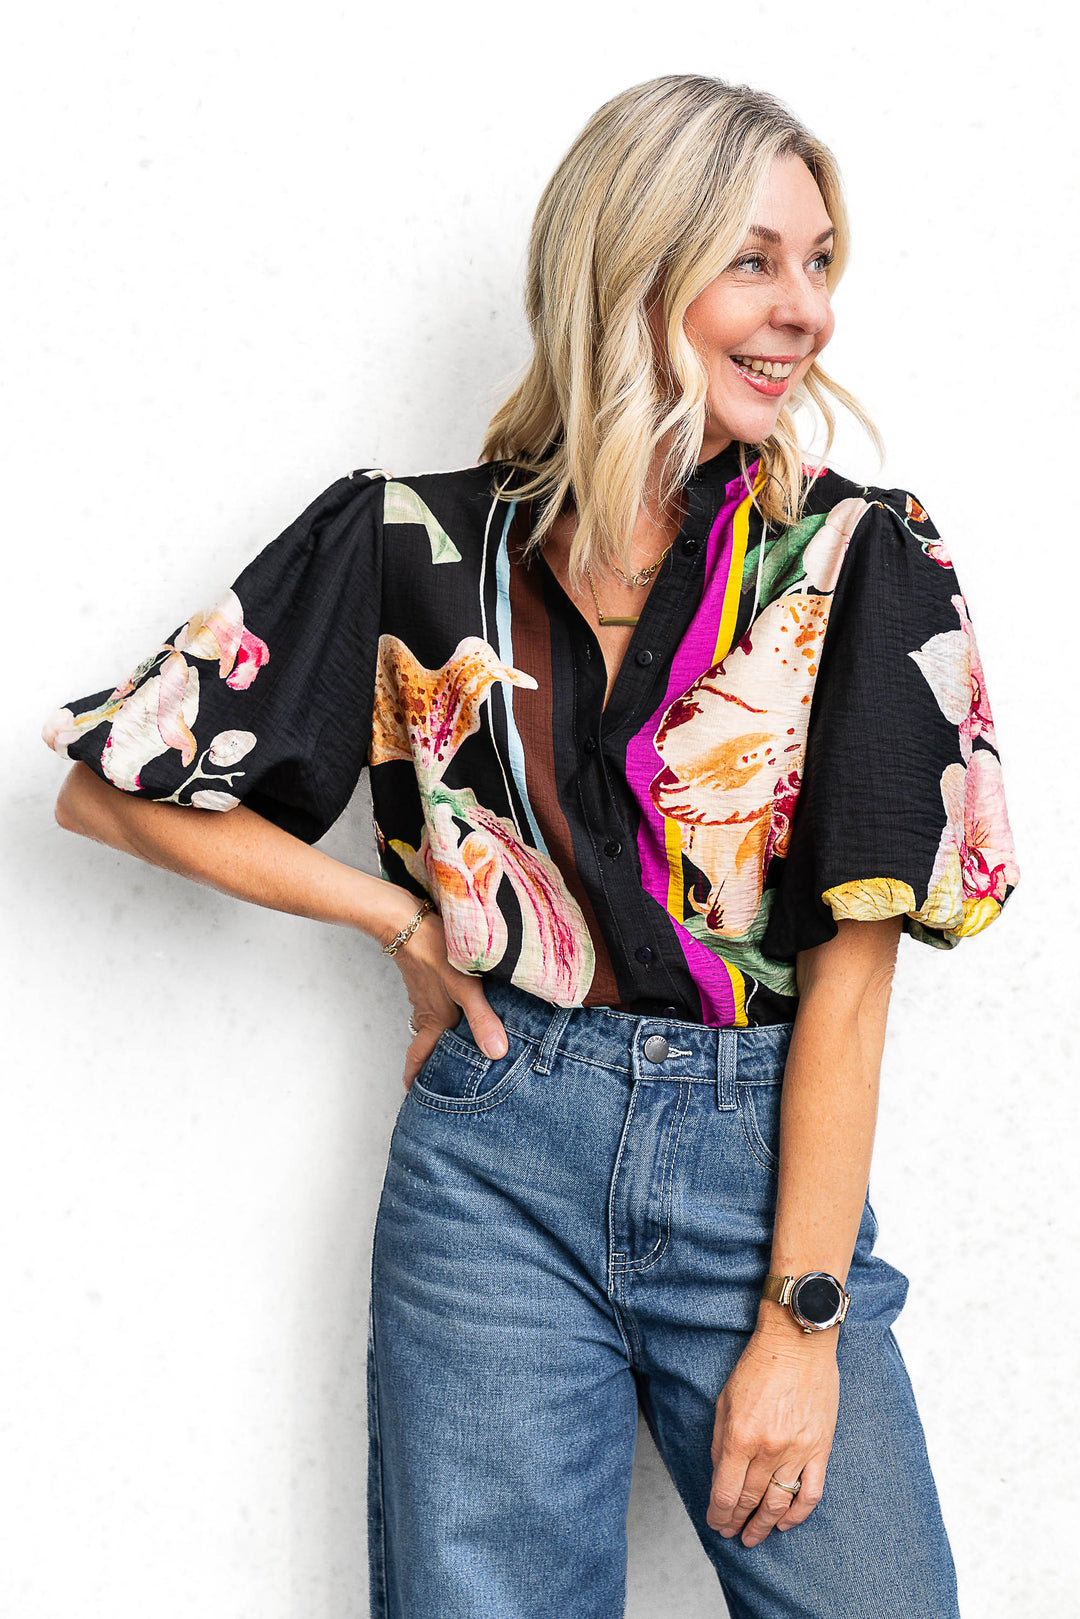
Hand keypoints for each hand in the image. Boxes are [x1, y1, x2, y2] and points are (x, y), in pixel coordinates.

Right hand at [379, 894, 507, 1090]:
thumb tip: (497, 1053)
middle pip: (425, 1043)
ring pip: (430, 1022)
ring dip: (437, 1036)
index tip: (410, 1093)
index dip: (415, 1075)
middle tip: (434, 1077)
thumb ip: (482, 1019)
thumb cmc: (436, 953)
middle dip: (429, 1061)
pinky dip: (443, 1011)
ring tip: (451, 1044)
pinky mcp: (426, 975)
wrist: (407, 921)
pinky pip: (433, 1002)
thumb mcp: (464, 987)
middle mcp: (428, 1010)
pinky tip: (455, 1003)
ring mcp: (425, 993)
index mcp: (435, 1020)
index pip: (420, 1056)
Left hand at [707, 1315, 837, 1546]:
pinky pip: (811, 1493)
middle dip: (736, 1522)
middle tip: (730, 1533)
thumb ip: (720, 1441)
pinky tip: (786, 1523)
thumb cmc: (758, 1366)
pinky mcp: (821, 1449)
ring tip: (753, 1537)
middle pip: (750, 1501)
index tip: (715, 1523)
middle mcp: (769, 1450)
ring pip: (779, 1504)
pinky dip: (798, 1514)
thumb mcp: (725, 1400)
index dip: (718, 1514)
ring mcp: (798, 1452)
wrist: (798, 1342)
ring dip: (764, 1526)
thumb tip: (720, 1475)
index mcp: (741, 1436)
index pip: (726, 1493)